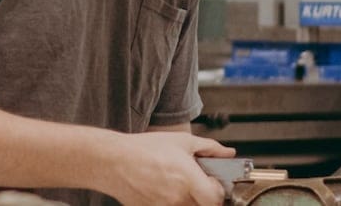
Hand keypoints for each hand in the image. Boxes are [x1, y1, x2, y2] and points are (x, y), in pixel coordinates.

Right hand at [92, 132, 234, 205]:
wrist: (112, 161)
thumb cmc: (143, 149)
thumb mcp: (180, 141)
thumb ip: (209, 147)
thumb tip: (228, 153)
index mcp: (188, 179)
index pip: (215, 199)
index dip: (217, 191)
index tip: (212, 183)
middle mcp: (177, 197)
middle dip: (203, 196)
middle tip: (196, 184)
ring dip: (188, 199)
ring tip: (176, 184)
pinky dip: (171, 202)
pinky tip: (162, 189)